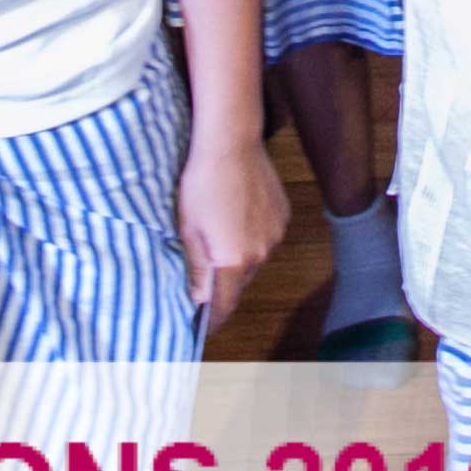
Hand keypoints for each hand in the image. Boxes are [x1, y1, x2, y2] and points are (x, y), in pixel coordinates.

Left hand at [178, 133, 291, 315]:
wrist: (230, 143)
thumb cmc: (203, 183)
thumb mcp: (188, 229)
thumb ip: (196, 268)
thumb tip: (199, 298)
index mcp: (233, 261)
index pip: (224, 305)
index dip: (212, 320)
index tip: (203, 327)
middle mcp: (259, 254)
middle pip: (239, 284)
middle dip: (222, 285)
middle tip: (203, 277)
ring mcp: (275, 235)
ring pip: (253, 261)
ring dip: (237, 259)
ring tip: (218, 237)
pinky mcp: (282, 216)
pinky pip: (265, 239)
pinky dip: (251, 238)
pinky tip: (235, 219)